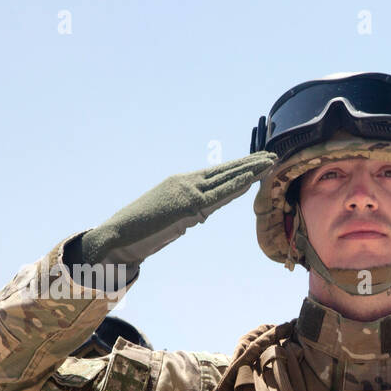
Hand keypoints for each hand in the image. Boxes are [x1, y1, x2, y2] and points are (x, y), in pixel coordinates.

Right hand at [77, 152, 278, 267]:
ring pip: (225, 179)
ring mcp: (188, 192)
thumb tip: (201, 215)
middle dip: (249, 164)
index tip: (256, 162)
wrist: (119, 235)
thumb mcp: (172, 218)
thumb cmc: (142, 230)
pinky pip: (218, 195)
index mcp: (182, 184)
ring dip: (250, 170)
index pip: (217, 174)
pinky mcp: (188, 206)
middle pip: (225, 171)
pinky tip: (251, 178)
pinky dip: (236, 186)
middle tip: (271, 155)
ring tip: (270, 161)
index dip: (238, 168)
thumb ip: (189, 213)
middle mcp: (187, 183)